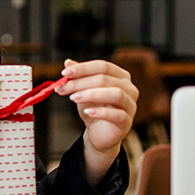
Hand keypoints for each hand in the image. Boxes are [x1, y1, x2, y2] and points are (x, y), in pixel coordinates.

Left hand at [54, 59, 137, 187]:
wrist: (99, 133)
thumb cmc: (94, 109)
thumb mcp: (83, 91)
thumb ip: (78, 76)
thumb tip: (68, 62)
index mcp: (121, 76)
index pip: (103, 66)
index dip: (83, 68)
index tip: (65, 73)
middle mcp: (129, 88)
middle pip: (106, 79)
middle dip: (81, 82)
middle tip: (63, 88)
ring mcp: (130, 105)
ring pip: (115, 93)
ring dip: (91, 94)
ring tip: (74, 98)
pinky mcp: (127, 122)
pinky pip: (117, 115)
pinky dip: (101, 112)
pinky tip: (87, 111)